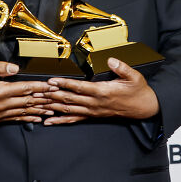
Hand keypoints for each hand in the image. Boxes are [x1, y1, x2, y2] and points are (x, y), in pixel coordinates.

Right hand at [0, 59, 55, 122]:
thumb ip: (1, 67)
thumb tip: (16, 69)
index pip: (25, 88)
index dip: (40, 87)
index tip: (52, 86)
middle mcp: (0, 105)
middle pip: (27, 101)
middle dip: (44, 99)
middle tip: (58, 98)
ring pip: (23, 112)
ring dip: (39, 110)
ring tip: (52, 110)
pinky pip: (15, 119)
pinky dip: (27, 118)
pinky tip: (37, 118)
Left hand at [42, 58, 159, 124]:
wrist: (143, 108)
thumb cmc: (137, 91)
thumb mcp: (134, 76)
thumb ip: (121, 68)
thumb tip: (111, 60)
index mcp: (103, 91)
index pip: (79, 87)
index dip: (64, 84)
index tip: (51, 81)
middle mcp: (95, 103)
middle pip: (69, 99)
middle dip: (51, 96)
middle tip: (36, 92)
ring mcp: (92, 111)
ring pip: (68, 109)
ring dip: (51, 107)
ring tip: (37, 104)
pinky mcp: (92, 116)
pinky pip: (74, 119)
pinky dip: (60, 120)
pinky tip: (48, 121)